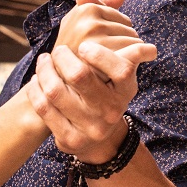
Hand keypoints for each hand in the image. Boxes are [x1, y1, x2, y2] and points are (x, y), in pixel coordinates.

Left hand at [25, 40, 156, 163]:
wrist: (100, 140)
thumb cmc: (108, 96)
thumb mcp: (122, 81)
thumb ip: (130, 58)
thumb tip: (150, 49)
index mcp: (126, 92)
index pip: (121, 70)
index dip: (101, 55)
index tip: (85, 46)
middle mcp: (110, 112)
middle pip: (80, 76)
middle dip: (62, 57)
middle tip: (58, 50)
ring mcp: (89, 128)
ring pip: (56, 91)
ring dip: (44, 70)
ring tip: (44, 61)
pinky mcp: (69, 139)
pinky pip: (44, 108)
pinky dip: (35, 89)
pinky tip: (37, 80)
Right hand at [55, 0, 146, 58]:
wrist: (60, 77)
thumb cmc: (73, 46)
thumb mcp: (79, 21)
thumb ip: (98, 4)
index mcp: (85, 9)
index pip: (121, 16)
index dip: (115, 30)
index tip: (101, 41)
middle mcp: (89, 24)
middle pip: (129, 28)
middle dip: (123, 40)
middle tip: (106, 53)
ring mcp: (96, 42)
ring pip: (134, 40)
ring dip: (129, 51)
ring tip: (111, 61)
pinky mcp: (103, 60)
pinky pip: (134, 53)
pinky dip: (134, 60)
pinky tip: (122, 66)